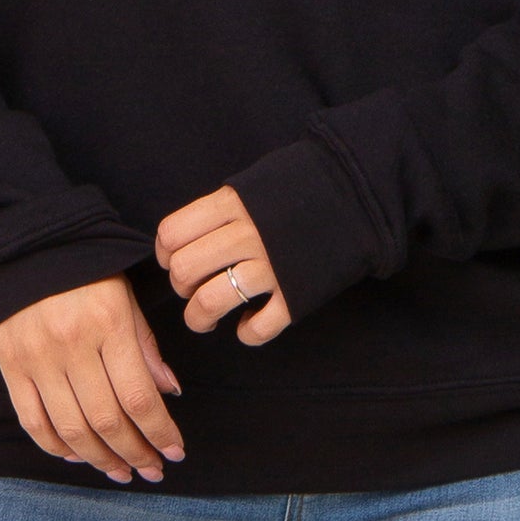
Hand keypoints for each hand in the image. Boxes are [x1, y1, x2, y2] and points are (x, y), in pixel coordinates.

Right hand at [0, 274, 186, 482]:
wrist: (27, 245)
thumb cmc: (86, 269)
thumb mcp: (126, 295)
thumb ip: (145, 346)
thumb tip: (168, 393)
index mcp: (108, 322)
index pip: (139, 395)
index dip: (160, 432)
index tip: (175, 451)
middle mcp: (72, 344)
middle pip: (108, 419)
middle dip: (135, 452)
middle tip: (153, 469)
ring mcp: (38, 358)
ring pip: (72, 429)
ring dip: (101, 459)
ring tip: (122, 470)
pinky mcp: (11, 366)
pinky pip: (34, 422)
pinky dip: (57, 447)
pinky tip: (80, 455)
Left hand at [156, 184, 291, 344]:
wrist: (354, 193)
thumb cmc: (295, 188)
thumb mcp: (250, 186)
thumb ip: (217, 210)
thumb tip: (179, 242)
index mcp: (232, 203)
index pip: (171, 234)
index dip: (164, 253)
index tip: (172, 260)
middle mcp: (246, 234)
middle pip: (183, 271)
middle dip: (181, 288)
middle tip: (193, 288)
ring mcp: (271, 266)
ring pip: (209, 302)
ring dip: (199, 318)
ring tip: (207, 318)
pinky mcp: (295, 295)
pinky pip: (257, 329)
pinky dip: (247, 334)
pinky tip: (248, 325)